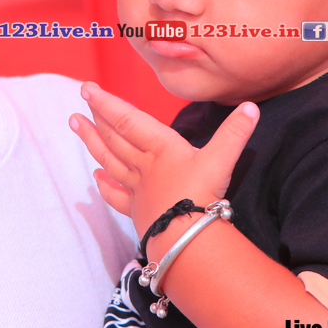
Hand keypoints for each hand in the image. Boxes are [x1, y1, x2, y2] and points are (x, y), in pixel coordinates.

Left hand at [69, 82, 258, 248]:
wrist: (186, 240)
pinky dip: (105, 184)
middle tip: (79, 102)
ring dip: (92, 142)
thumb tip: (251, 107)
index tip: (87, 88)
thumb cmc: (202, 196)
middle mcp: (144, 165)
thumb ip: (235, 132)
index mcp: (160, 147)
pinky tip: (95, 177)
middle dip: (97, 117)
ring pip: (110, 160)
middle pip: (115, 137)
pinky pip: (116, 195)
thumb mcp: (222, 159)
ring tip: (75, 125)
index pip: (127, 119)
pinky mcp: (138, 211)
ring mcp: (138, 189)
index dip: (106, 103)